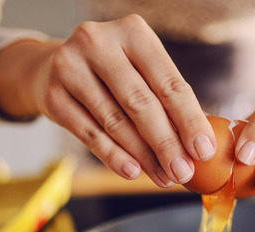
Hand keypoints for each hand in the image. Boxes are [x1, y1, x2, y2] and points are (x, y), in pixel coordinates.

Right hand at [0, 15, 216, 187]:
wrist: (51, 68)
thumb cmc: (113, 73)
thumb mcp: (142, 71)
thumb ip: (168, 101)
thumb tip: (198, 147)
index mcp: (132, 31)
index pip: (168, 82)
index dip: (189, 120)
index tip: (203, 150)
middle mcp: (98, 42)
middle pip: (141, 103)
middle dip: (166, 143)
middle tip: (183, 172)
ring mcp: (70, 67)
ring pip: (115, 122)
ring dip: (143, 156)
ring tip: (163, 177)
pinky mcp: (52, 95)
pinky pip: (90, 134)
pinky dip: (114, 157)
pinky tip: (133, 171)